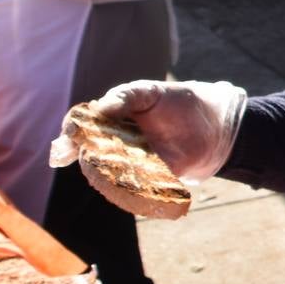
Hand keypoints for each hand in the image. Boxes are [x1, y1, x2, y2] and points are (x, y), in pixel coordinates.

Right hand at [52, 80, 247, 182]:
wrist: (213, 125)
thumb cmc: (176, 103)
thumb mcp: (148, 92)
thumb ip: (123, 98)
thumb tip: (98, 109)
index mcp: (106, 122)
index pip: (79, 128)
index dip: (71, 132)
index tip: (71, 131)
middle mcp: (112, 146)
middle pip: (88, 156)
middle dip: (87, 155)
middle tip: (91, 150)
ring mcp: (128, 166)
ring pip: (105, 177)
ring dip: (104, 175)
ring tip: (110, 166)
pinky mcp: (147, 183)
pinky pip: (131, 191)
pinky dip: (128, 190)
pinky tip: (130, 185)